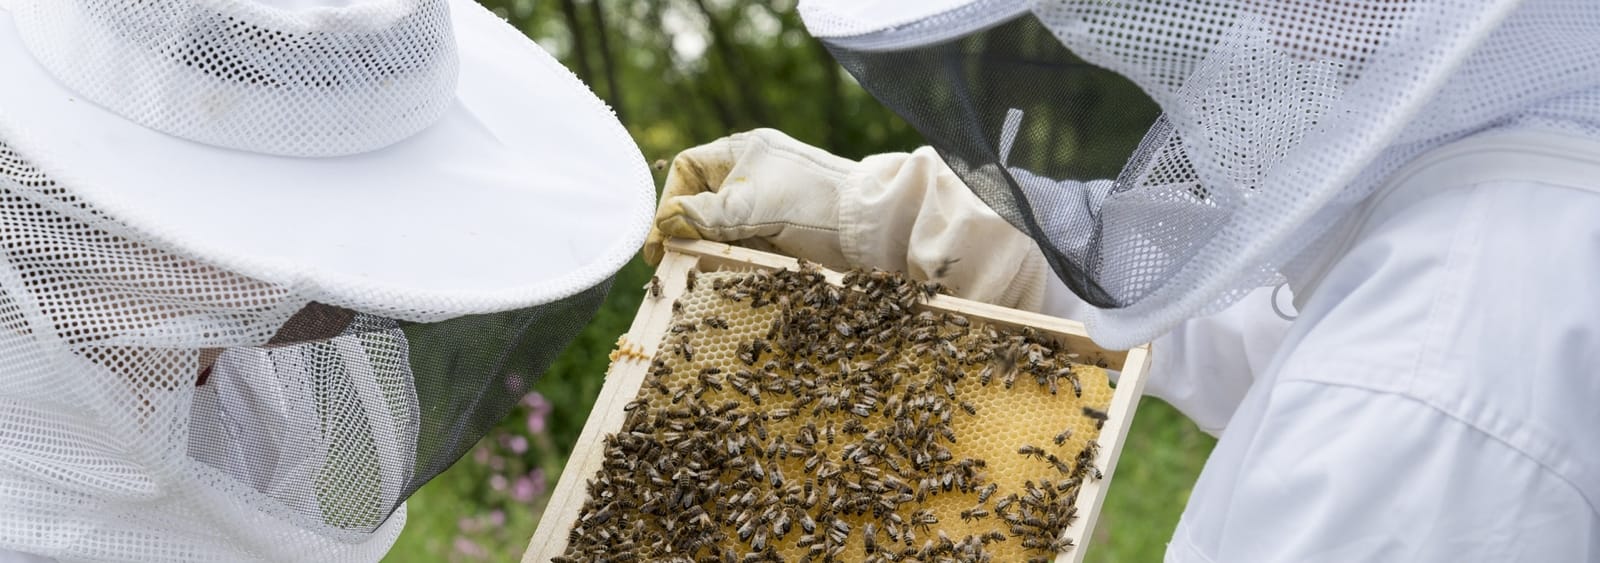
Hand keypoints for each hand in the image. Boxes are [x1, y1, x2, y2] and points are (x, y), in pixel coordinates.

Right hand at [644, 129, 855, 267]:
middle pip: (701, 201)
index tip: (660, 239)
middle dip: (685, 231)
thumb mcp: (753, 208)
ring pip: (720, 227)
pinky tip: (723, 274)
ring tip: (694, 272)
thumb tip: (666, 221)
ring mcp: (766, 203)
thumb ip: (707, 215)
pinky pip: (742, 244)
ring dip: (707, 249)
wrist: (871, 226)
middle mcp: (752, 174)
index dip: (669, 201)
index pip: (688, 169)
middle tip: (669, 263)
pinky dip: (731, 259)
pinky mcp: (779, 231)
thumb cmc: (816, 204)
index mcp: (743, 152)